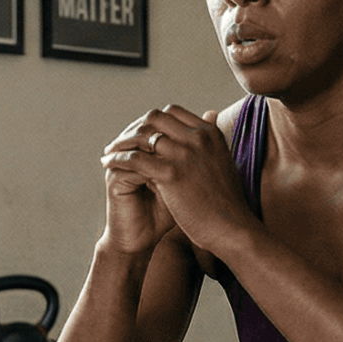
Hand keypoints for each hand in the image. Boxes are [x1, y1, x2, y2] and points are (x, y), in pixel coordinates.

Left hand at [105, 106, 249, 254]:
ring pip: (142, 136)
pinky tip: (108, 166)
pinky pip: (136, 159)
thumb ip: (210, 143)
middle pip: (155, 118)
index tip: (139, 134)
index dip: (151, 122)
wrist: (233, 229)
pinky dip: (118, 159)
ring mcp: (185, 154)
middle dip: (134, 127)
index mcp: (209, 133)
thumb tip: (209, 117)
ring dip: (121, 143)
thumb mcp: (222, 162)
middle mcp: (198, 137)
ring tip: (109, 153)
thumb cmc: (227, 203)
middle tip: (120, 141)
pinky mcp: (171, 173)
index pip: (172, 112)